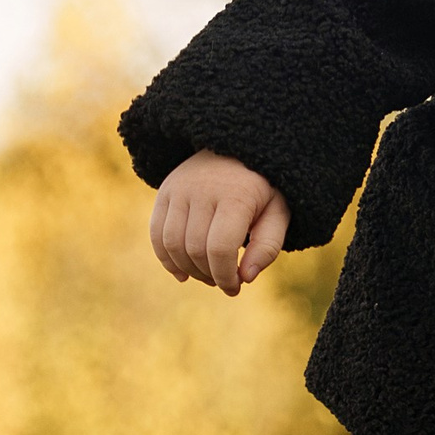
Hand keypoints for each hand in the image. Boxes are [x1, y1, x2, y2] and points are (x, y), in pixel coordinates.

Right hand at [151, 151, 290, 291]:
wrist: (235, 146)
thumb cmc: (262, 187)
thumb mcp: (278, 212)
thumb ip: (267, 246)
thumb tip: (245, 278)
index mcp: (235, 195)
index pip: (220, 248)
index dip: (225, 276)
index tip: (235, 288)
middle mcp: (202, 189)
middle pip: (195, 249)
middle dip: (209, 275)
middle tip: (223, 282)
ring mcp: (179, 188)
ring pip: (172, 244)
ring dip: (188, 269)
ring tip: (207, 275)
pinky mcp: (165, 191)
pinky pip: (156, 233)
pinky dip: (166, 259)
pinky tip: (182, 274)